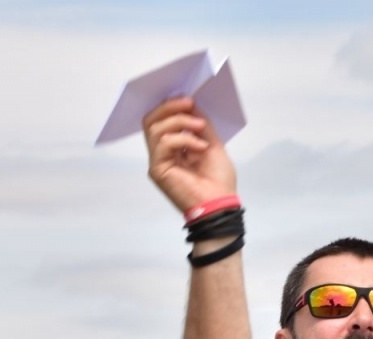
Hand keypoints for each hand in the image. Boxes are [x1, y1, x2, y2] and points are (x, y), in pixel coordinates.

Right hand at [143, 98, 237, 213]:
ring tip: (200, 127)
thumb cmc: (219, 182)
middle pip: (151, 120)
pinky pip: (163, 143)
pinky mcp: (157, 169)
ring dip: (180, 122)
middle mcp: (162, 153)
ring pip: (155, 128)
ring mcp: (158, 161)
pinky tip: (200, 147)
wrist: (220, 205)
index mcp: (174, 148)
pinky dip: (183, 139)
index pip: (161, 120)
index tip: (189, 99)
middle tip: (189, 103)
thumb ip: (200, 126)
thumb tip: (191, 104)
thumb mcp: (213, 145)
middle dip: (170, 108)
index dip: (171, 106)